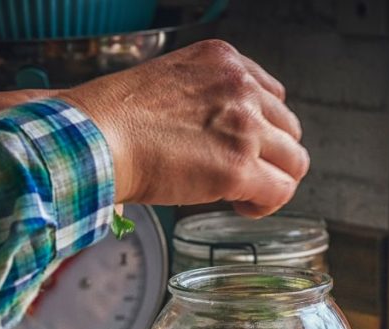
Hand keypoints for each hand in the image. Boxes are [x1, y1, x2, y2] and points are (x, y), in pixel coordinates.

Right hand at [57, 40, 308, 217]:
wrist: (93, 138)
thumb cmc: (112, 120)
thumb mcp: (167, 85)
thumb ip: (202, 100)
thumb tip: (211, 136)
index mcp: (224, 60)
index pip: (272, 95)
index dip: (259, 128)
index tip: (238, 146)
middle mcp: (241, 87)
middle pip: (288, 128)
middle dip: (269, 155)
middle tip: (239, 175)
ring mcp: (245, 127)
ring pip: (294, 161)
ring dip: (272, 180)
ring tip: (241, 194)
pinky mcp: (239, 167)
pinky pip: (280, 191)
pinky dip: (265, 205)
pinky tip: (240, 207)